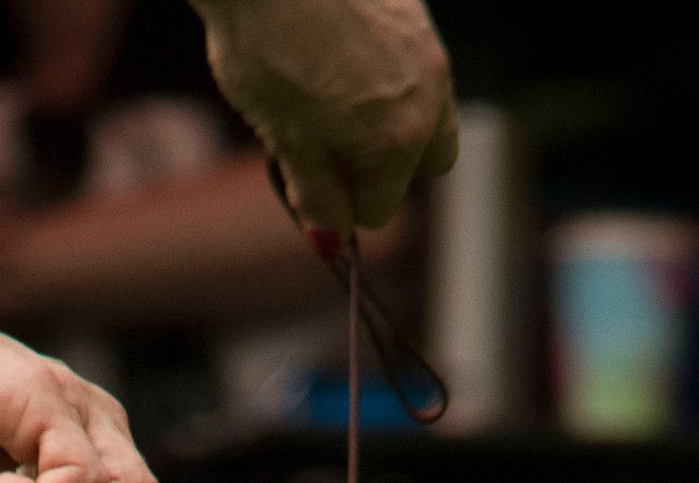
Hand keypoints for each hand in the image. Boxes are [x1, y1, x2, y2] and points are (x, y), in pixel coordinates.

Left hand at [193, 0, 458, 234]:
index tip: (306, 180)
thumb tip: (332, 243)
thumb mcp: (284, 141)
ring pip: (429, 108)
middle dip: (389, 167)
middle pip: (429, 161)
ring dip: (393, 120)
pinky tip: (340, 54)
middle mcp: (430, 96)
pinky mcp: (414, 10)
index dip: (339, 204)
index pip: (378, 209)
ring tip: (336, 99)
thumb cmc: (268, 50)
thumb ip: (316, 196)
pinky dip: (387, 73)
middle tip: (336, 147)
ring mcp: (427, 48)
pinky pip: (415, 62)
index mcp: (398, 143)